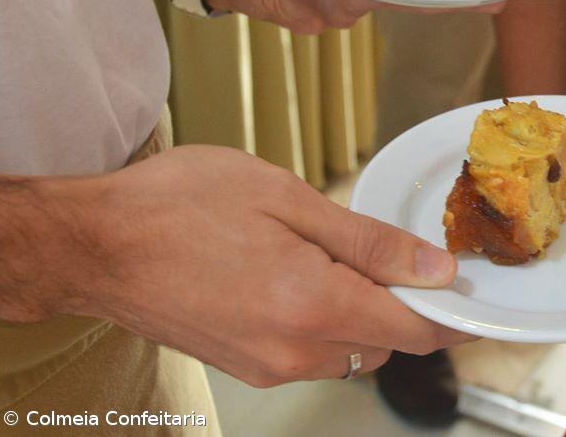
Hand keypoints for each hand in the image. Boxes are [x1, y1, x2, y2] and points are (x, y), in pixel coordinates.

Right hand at [55, 145, 473, 385]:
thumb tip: (433, 268)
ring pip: (350, 353)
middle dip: (405, 307)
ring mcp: (265, 366)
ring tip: (340, 259)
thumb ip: (367, 241)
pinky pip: (312, 355)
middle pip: (385, 344)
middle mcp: (293, 350)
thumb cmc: (181, 204)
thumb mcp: (287, 200)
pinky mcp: (245, 366)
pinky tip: (305, 278)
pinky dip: (328, 324)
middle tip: (397, 254)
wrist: (98, 243)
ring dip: (364, 315)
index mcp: (311, 303)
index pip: (413, 330)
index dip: (449, 313)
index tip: (467, 291)